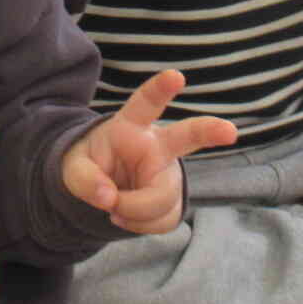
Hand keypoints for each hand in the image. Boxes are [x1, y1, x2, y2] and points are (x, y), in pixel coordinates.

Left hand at [62, 70, 234, 234]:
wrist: (102, 188)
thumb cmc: (91, 165)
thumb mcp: (73, 169)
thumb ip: (85, 180)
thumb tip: (108, 198)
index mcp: (131, 127)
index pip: (145, 104)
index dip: (160, 89)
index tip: (176, 77)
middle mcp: (158, 146)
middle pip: (188, 136)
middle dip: (210, 131)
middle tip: (229, 131)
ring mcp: (170, 173)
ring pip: (163, 199)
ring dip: (134, 213)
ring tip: (114, 207)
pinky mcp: (175, 199)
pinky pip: (164, 221)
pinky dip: (140, 226)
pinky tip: (127, 216)